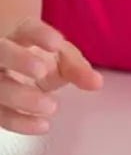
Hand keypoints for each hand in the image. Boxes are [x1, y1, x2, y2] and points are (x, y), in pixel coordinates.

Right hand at [0, 18, 102, 134]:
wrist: (17, 70)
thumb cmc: (40, 59)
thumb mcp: (62, 59)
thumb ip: (78, 69)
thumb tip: (96, 83)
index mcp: (20, 36)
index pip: (26, 29)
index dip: (39, 34)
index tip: (56, 43)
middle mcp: (0, 54)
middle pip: (1, 52)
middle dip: (19, 60)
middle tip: (42, 72)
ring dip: (21, 97)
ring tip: (52, 106)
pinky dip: (19, 122)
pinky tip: (42, 126)